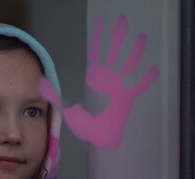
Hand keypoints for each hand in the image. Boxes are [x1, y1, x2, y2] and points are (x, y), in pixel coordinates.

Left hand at [39, 15, 158, 148]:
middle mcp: (109, 79)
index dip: (99, 39)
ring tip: (141, 38)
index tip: (100, 24)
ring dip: (135, 52)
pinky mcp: (129, 98)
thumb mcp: (68, 111)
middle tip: (122, 22)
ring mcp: (120, 87)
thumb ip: (54, 97)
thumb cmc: (87, 127)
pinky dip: (146, 79)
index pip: (98, 53)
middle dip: (118, 38)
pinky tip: (153, 69)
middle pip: (115, 53)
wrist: (100, 140)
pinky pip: (139, 86)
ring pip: (129, 65)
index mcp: (96, 78)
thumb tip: (40, 84)